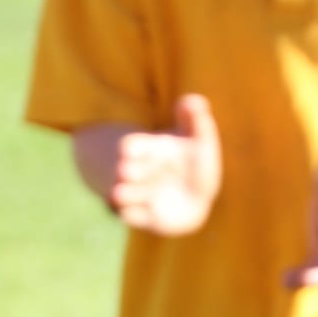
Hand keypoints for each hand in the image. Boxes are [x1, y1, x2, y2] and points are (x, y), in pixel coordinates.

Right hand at [110, 93, 221, 235]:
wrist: (195, 194)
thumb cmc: (194, 159)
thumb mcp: (198, 136)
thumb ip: (197, 118)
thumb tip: (195, 101)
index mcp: (146, 149)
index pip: (127, 146)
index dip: (132, 148)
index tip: (149, 150)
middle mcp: (137, 172)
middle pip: (121, 170)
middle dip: (130, 172)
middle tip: (148, 173)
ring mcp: (137, 194)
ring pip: (119, 194)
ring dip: (130, 194)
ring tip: (151, 196)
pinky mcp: (141, 215)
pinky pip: (126, 216)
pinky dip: (135, 214)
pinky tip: (154, 211)